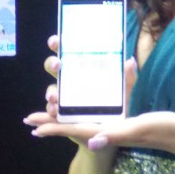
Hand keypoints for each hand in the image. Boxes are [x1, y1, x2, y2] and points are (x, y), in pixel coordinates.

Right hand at [24, 34, 140, 147]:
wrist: (110, 132)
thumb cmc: (116, 106)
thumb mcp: (124, 92)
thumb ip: (127, 78)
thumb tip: (130, 61)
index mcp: (82, 71)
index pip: (68, 53)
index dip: (59, 45)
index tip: (56, 40)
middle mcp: (70, 82)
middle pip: (54, 67)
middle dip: (52, 64)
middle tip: (58, 65)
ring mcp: (64, 98)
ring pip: (51, 91)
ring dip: (50, 92)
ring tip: (54, 98)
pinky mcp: (61, 115)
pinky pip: (49, 113)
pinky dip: (44, 114)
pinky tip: (45, 115)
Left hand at [27, 110, 174, 153]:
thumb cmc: (161, 130)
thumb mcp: (139, 129)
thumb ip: (116, 133)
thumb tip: (92, 142)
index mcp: (107, 130)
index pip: (74, 130)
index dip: (54, 128)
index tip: (34, 128)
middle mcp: (106, 130)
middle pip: (72, 125)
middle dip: (51, 121)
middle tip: (30, 119)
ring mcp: (112, 126)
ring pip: (80, 120)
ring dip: (61, 117)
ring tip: (43, 113)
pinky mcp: (120, 121)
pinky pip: (94, 116)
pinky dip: (79, 113)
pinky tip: (74, 108)